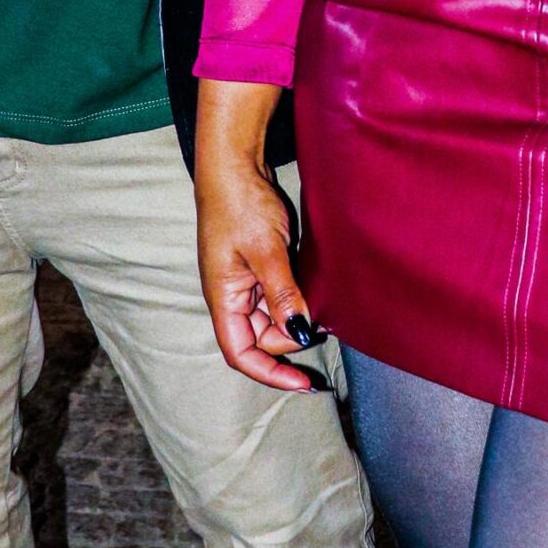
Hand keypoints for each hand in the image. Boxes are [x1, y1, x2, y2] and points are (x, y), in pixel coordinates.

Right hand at [195, 82, 320, 391]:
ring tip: (322, 308)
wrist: (233, 164)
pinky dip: (294, 301)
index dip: (270, 373)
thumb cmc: (240, 204)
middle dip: (290, 340)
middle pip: (259, 339)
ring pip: (270, 319)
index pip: (241, 353)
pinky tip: (313, 294)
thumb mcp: (266, 250)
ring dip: (294, 320)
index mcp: (223, 298)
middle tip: (323, 324)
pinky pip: (275, 297)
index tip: (304, 383)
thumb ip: (282, 295)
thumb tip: (300, 335)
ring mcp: (242, 282)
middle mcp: (230, 296)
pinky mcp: (255, 267)